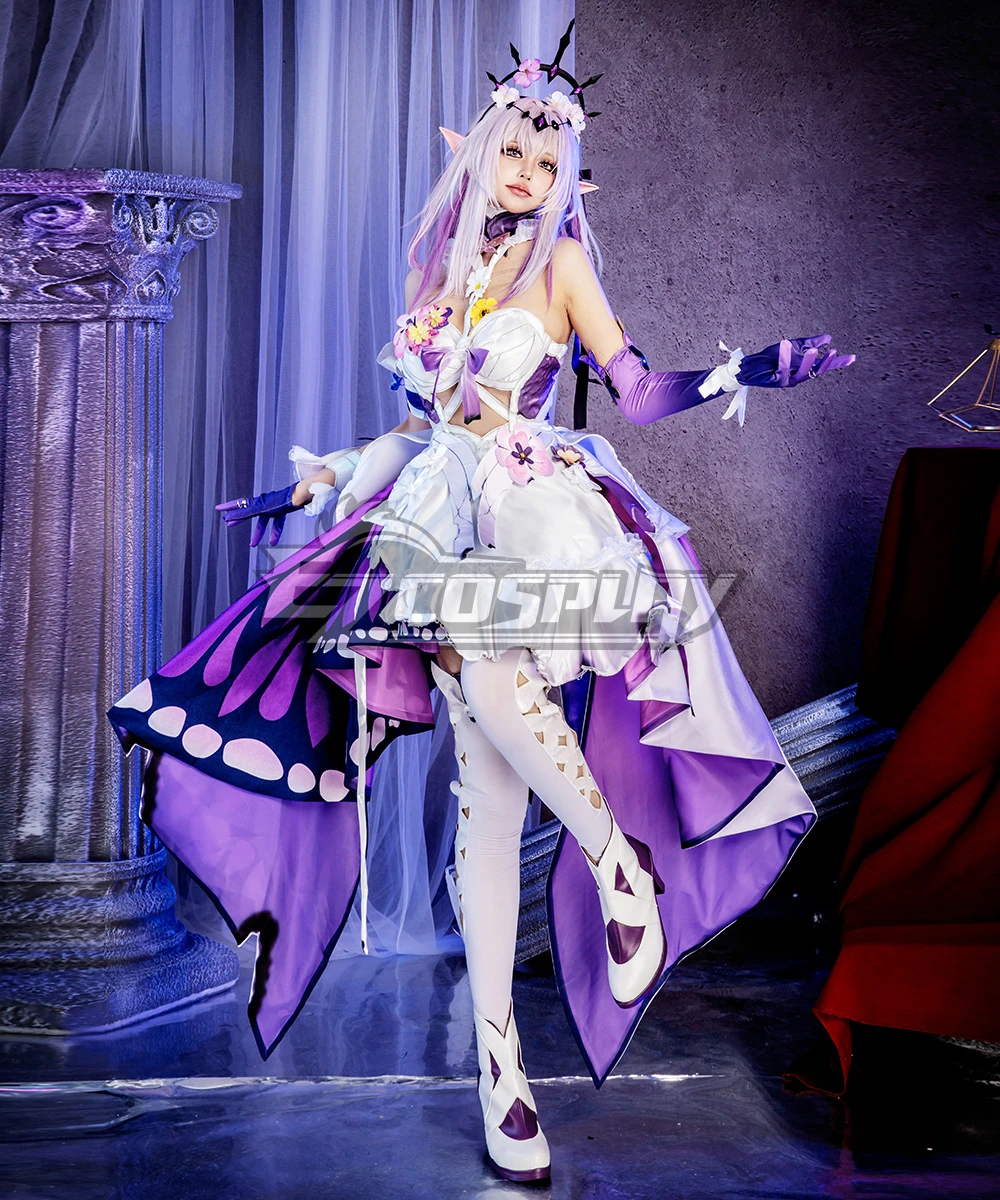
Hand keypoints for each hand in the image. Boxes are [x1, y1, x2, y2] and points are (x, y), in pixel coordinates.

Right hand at [216, 484, 301, 547]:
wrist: (301, 496)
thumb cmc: (282, 500)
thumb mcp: (260, 509)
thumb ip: (244, 513)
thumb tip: (228, 517)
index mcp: (257, 501)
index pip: (239, 505)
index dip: (228, 507)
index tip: (218, 509)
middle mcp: (264, 503)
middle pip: (249, 513)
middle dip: (239, 520)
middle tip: (229, 525)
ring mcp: (273, 507)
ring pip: (263, 521)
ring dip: (257, 533)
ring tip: (253, 545)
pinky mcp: (283, 510)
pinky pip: (276, 523)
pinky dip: (274, 532)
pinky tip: (273, 542)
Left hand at [736, 335, 854, 388]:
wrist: (750, 365)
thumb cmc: (770, 357)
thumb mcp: (793, 346)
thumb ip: (810, 343)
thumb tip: (829, 338)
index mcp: (804, 369)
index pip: (824, 366)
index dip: (838, 363)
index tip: (853, 358)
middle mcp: (798, 377)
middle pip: (816, 372)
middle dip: (826, 363)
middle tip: (834, 352)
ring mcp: (787, 381)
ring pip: (802, 374)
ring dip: (808, 362)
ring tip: (813, 350)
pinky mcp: (775, 381)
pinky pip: (783, 370)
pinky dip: (785, 357)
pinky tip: (787, 345)